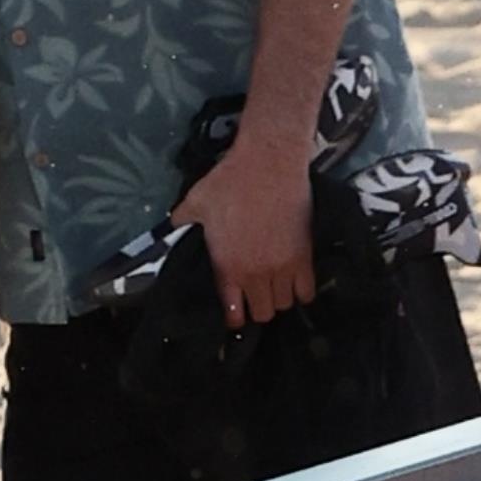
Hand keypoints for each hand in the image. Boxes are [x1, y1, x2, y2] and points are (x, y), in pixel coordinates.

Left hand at [171, 139, 314, 328]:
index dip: (234, 317)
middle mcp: (255, 274)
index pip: (233, 312)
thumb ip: (182, 220)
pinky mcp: (304, 256)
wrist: (268, 163)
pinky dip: (301, 290)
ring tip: (275, 287)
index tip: (235, 314)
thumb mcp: (195, 202)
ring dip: (278, 298)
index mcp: (227, 266)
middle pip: (262, 314)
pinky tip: (295, 281)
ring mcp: (282, 267)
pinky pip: (307, 291)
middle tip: (256, 296)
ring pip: (284, 304)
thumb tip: (173, 224)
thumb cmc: (230, 181)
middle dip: (257, 308)